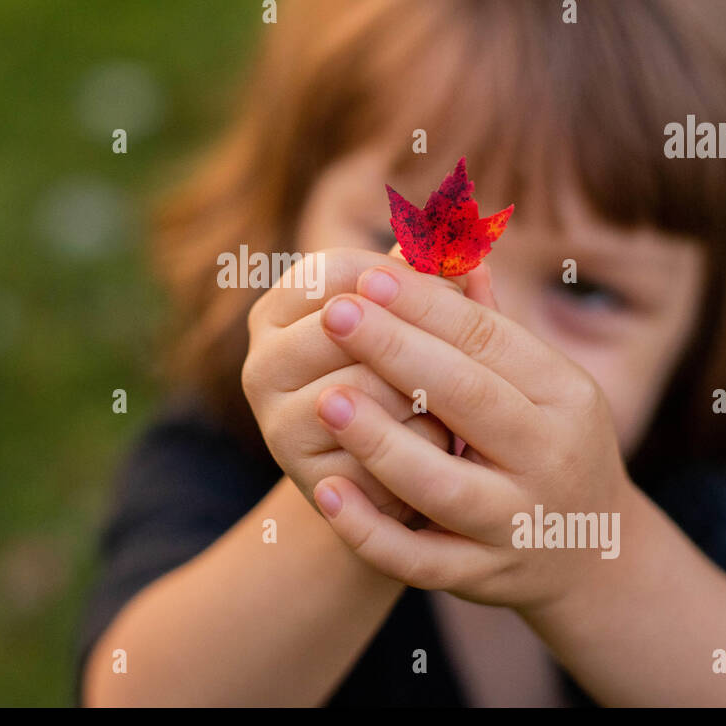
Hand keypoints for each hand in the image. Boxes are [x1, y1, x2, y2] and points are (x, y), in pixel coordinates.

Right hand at [242, 247, 462, 523]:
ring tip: (449, 401)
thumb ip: (432, 281)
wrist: (393, 480)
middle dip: (415, 337)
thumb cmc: (408, 382)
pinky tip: (440, 447)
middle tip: (464, 351)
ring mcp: (276, 424)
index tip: (454, 288)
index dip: (404, 277)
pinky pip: (386, 447)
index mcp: (276, 312)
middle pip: (348, 326)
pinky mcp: (309, 476)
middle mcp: (260, 364)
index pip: (338, 270)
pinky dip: (426, 444)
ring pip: (368, 387)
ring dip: (424, 392)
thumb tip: (464, 245)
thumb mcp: (413, 325)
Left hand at [309, 260, 636, 611]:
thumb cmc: (546, 440)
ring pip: (443, 483)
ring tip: (324, 399)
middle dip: (397, 353)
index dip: (424, 306)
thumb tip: (443, 241)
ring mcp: (518, 523)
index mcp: (566, 395)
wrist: (592, 555)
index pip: (488, 340)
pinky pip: (421, 560)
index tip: (366, 276)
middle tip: (336, 313)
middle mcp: (550, 457)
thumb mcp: (540, 380)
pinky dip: (371, 529)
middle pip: (469, 399)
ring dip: (381, 441)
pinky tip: (327, 492)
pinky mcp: (485, 576)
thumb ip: (486, 320)